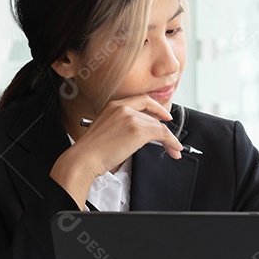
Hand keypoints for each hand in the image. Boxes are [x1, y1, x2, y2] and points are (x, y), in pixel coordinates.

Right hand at [50, 96, 182, 205]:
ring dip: (170, 139)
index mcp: (113, 105)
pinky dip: (171, 142)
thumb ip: (123, 125)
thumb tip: (141, 133)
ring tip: (174, 149)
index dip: (156, 108)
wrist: (84, 158)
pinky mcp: (138, 130)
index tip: (165, 115)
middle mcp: (123, 108)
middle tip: (171, 139)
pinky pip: (162, 134)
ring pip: (159, 126)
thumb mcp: (107, 129)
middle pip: (153, 114)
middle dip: (164, 127)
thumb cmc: (92, 150)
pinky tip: (174, 149)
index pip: (142, 101)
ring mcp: (130, 117)